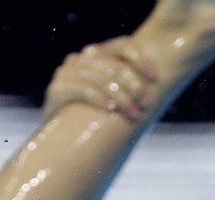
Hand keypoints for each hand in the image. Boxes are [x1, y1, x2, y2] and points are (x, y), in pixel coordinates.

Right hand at [45, 39, 160, 121]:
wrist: (62, 140)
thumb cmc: (94, 118)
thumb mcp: (114, 98)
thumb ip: (129, 87)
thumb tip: (158, 86)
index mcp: (97, 54)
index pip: (121, 44)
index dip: (140, 58)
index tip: (154, 78)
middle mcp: (80, 58)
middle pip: (112, 64)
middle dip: (132, 84)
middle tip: (145, 103)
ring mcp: (66, 72)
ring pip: (98, 77)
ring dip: (120, 96)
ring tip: (133, 113)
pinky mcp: (56, 89)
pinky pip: (80, 89)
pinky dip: (98, 98)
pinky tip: (111, 109)